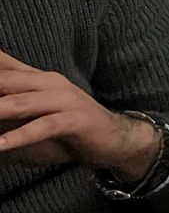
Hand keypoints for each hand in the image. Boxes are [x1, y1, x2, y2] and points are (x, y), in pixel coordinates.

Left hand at [0, 51, 160, 179]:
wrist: (113, 139)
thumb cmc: (66, 130)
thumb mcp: (30, 118)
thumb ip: (6, 112)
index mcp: (35, 78)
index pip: (1, 66)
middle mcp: (47, 82)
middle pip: (4, 81)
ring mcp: (63, 99)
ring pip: (19, 102)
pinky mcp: (75, 119)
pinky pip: (43, 126)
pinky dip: (20, 136)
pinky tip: (1, 146)